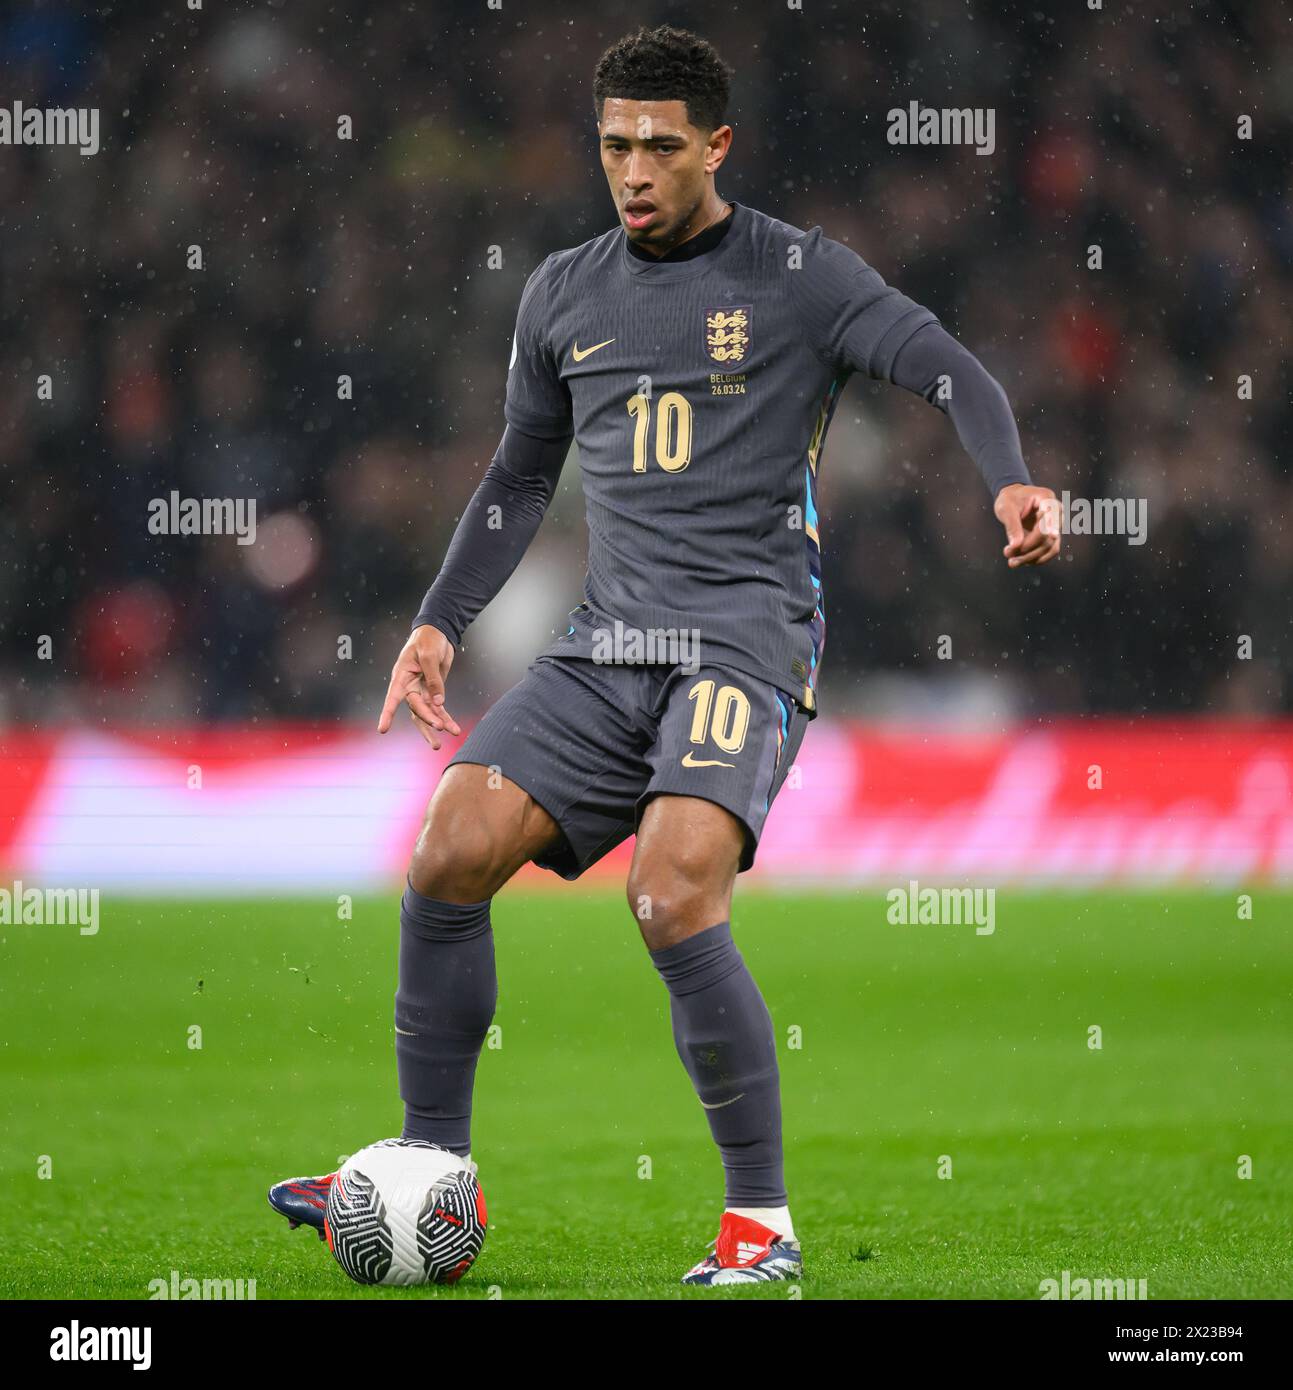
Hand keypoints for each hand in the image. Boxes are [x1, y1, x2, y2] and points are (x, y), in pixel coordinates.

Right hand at [377, 624, 462, 749]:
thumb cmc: (428, 640)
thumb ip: (433, 679)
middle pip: (416, 707)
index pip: (393, 697)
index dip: (388, 713)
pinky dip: (446, 718)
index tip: (383, 729)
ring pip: (427, 713)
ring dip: (437, 725)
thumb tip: (439, 702)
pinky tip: (454, 729)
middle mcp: (409, 686)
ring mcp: (422, 690)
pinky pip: (438, 708)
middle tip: (439, 727)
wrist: (438, 633)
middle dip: (428, 718)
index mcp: (402, 676)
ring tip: (442, 741)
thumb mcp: (429, 656)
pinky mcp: (434, 691)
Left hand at [994, 483, 1061, 567]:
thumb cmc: (1010, 499)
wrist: (1014, 499)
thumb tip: (1016, 546)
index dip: (1036, 537)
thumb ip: (1012, 526)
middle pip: (1049, 538)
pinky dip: (1035, 559)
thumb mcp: (1006, 508)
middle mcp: (1057, 513)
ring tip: (1012, 562)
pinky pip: (1049, 552)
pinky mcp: (1052, 537)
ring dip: (1031, 558)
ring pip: (1050, 548)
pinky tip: (1020, 561)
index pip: (1048, 521)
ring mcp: (1056, 526)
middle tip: (1007, 553)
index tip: (1019, 547)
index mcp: (1048, 500)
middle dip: (1027, 549)